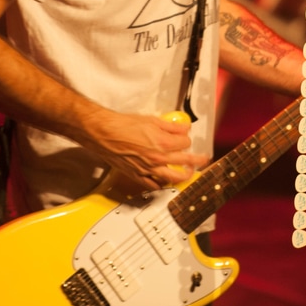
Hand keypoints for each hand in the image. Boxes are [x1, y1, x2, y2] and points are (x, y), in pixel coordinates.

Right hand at [84, 110, 209, 191]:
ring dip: (183, 176)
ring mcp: (148, 169)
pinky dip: (161, 184)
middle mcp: (158, 158)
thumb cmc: (123, 125)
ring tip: (187, 173)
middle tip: (202, 160)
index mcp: (163, 143)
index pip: (185, 143)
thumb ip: (171, 126)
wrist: (104, 133)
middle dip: (196, 160)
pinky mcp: (137, 175)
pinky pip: (153, 185)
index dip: (187, 139)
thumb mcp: (151, 120)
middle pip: (185, 162)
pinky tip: (164, 181)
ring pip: (172, 178)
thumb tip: (184, 128)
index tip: (185, 137)